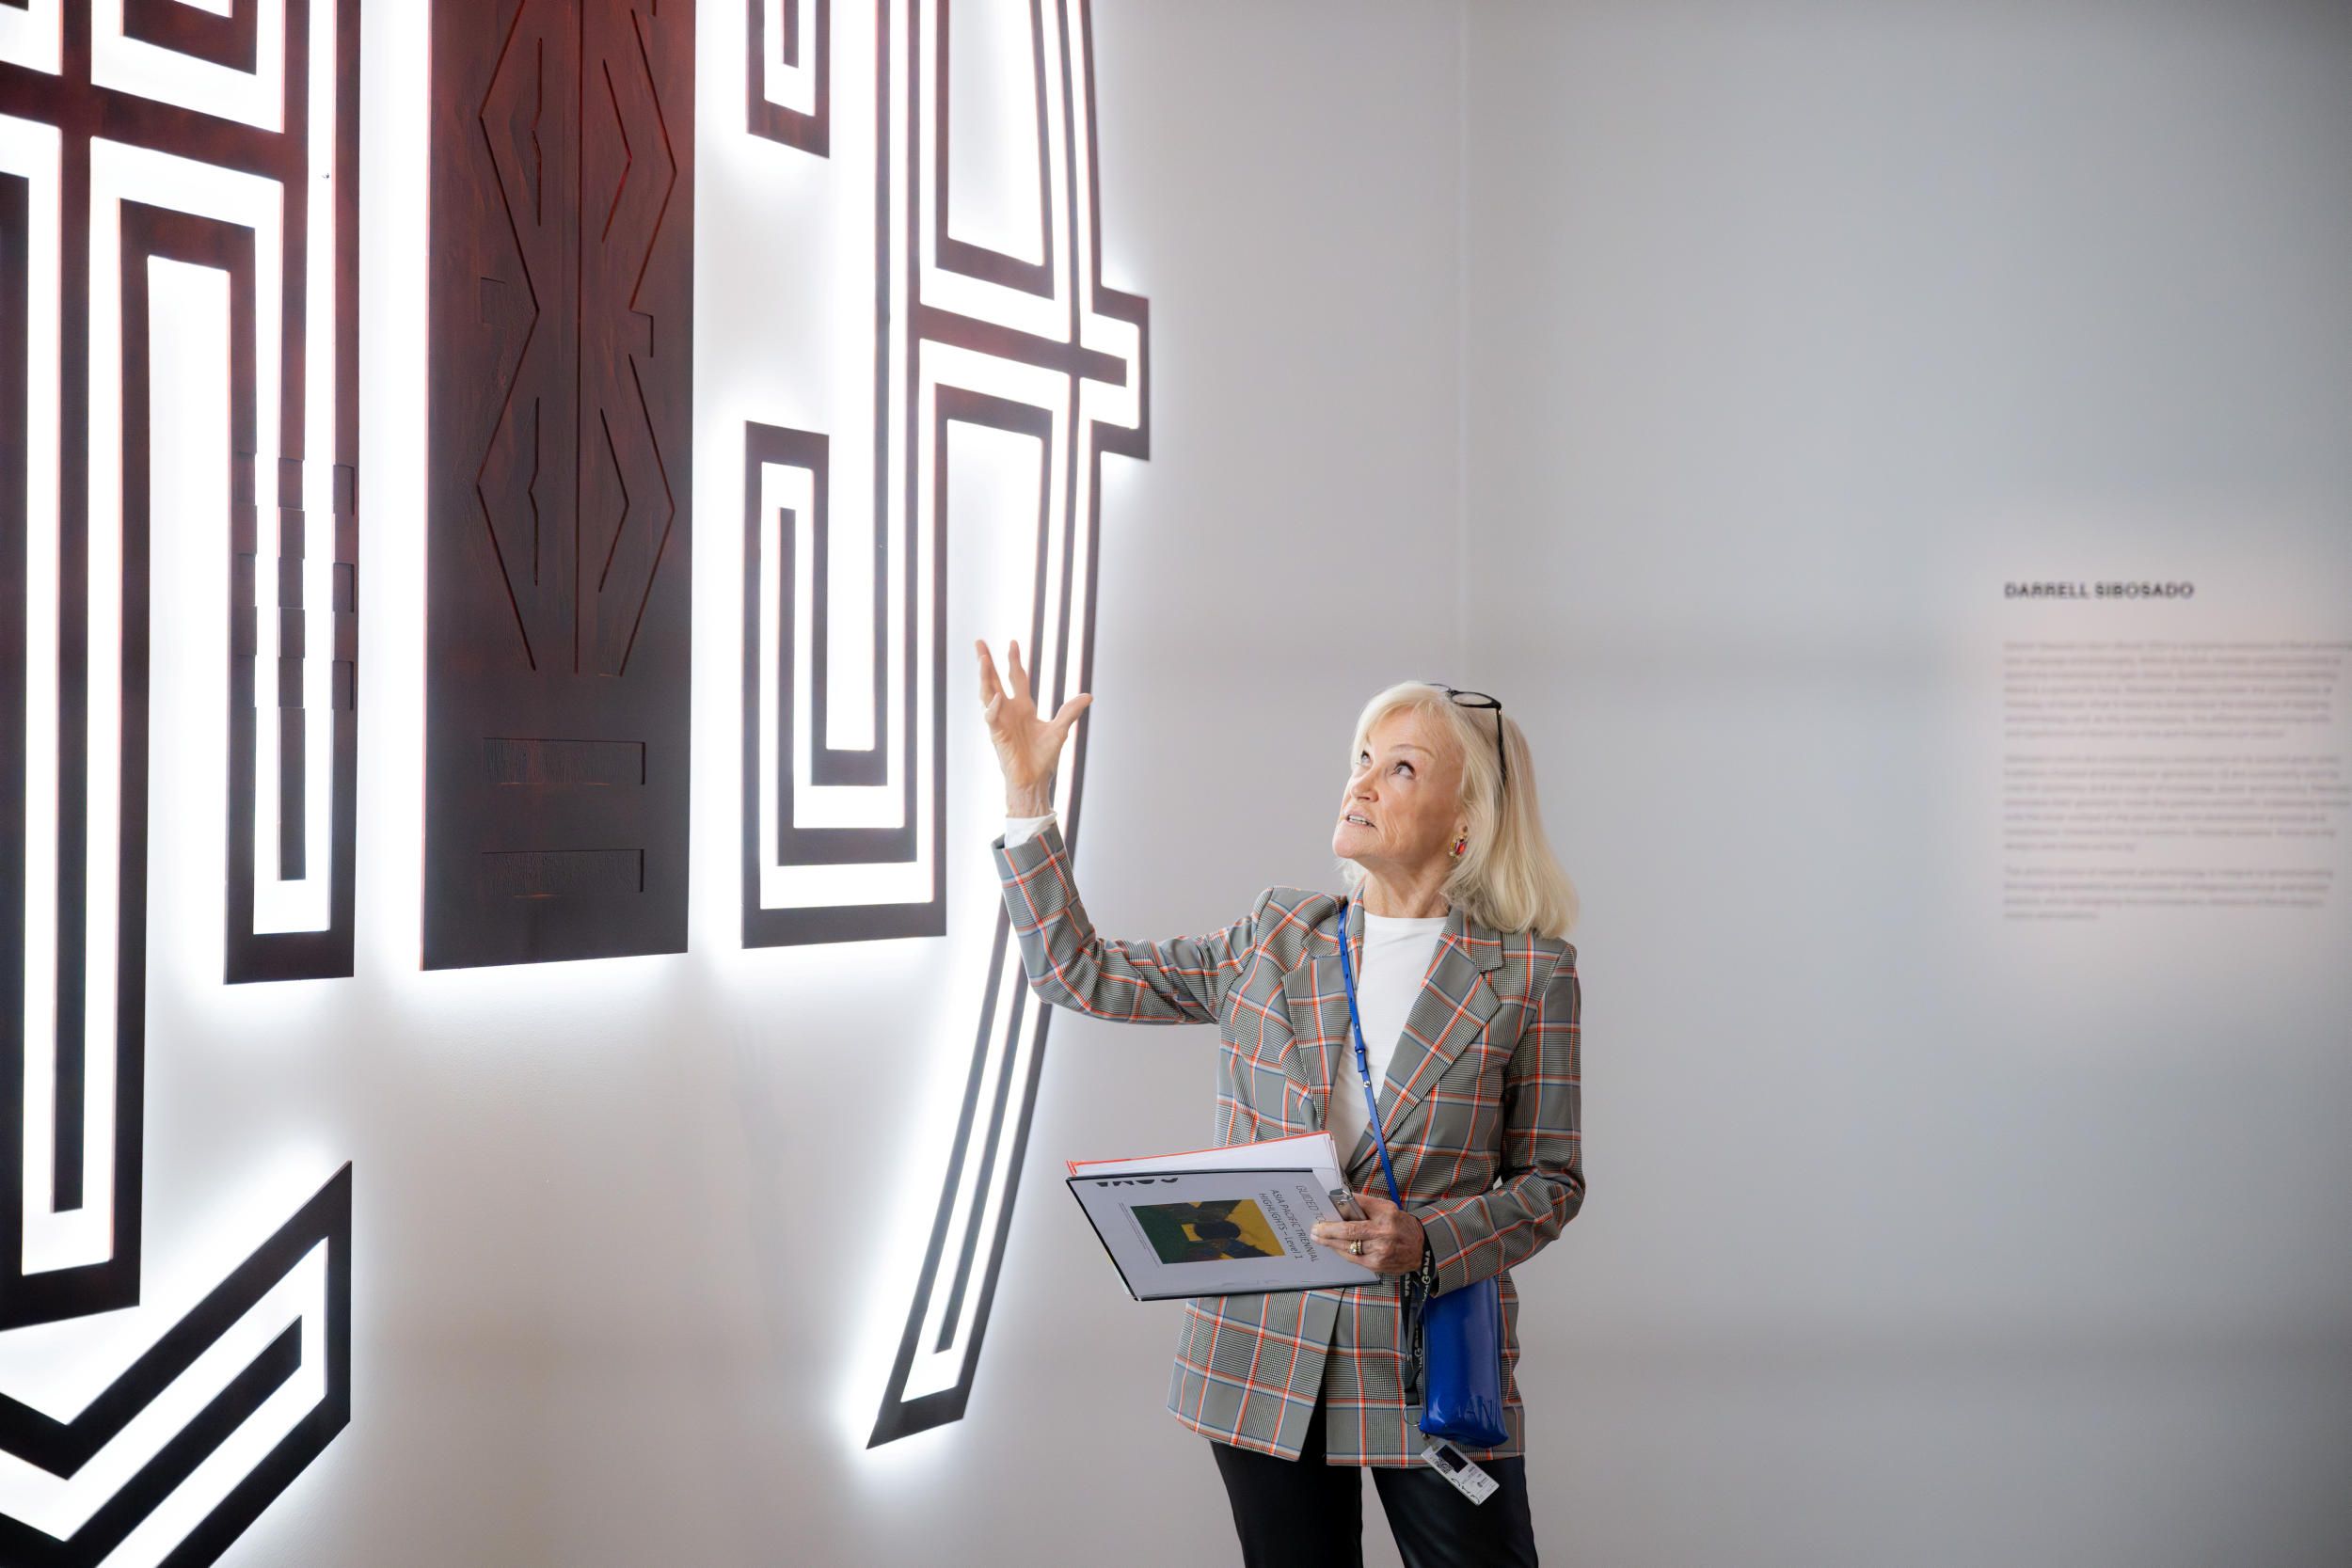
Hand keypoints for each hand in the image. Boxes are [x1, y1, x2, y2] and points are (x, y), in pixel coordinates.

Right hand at [975, 638, 1090, 813]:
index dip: (1014, 661)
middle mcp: (1009, 711)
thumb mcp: (1060, 730)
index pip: (1017, 678)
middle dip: (987, 662)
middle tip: (979, 642)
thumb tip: (1089, 696)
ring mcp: (1001, 721)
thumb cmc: (1044, 758)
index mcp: (1024, 707)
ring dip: (985, 677)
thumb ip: (1070, 711)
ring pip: (987, 694)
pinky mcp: (997, 735)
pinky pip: (991, 717)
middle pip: (995, 680)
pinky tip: (996, 697)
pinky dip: (993, 707)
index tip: (1013, 643)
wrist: (1035, 780)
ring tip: (983, 659)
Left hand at [1311, 1191, 1424, 1276]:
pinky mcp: (1377, 1265)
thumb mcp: (1387, 1208)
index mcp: (1385, 1216)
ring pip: (1348, 1247)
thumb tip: (1343, 1199)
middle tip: (1315, 1230)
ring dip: (1331, 1243)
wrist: (1420, 1248)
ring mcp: (1380, 1251)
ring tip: (1320, 1238)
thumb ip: (1366, 1204)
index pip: (1356, 1214)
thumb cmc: (1401, 1225)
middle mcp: (1383, 1234)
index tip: (1323, 1215)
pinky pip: (1353, 1258)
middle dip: (1328, 1232)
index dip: (1336, 1216)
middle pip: (1348, 1233)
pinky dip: (1341, 1252)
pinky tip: (1334, 1247)